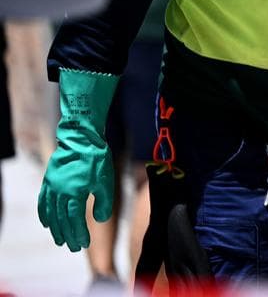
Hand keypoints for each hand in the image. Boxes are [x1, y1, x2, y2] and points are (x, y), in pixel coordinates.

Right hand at [37, 69, 118, 251]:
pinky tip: (46, 222)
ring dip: (55, 228)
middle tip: (72, 247)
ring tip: (59, 240)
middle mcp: (59, 192)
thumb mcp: (105, 180)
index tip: (83, 244)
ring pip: (51, 213)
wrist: (81, 137)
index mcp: (74, 193)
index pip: (74, 220)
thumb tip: (99, 220)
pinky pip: (43, 201)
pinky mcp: (49, 180)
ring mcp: (51, 186)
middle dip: (67, 235)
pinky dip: (44, 213)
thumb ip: (103, 202)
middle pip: (61, 219)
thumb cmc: (96, 159)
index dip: (78, 233)